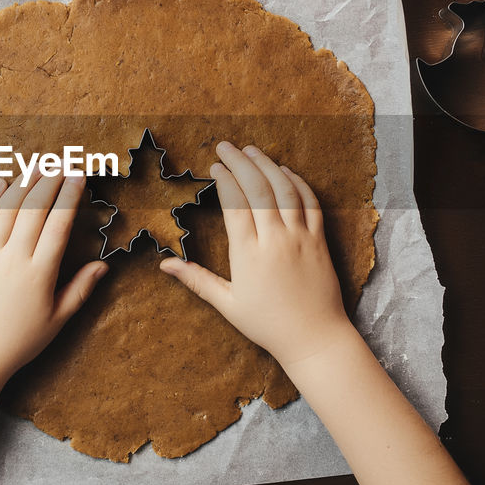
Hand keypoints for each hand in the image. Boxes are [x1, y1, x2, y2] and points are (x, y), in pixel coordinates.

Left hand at [0, 172, 107, 387]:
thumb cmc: (17, 343)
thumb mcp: (56, 321)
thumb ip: (80, 290)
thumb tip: (103, 265)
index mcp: (39, 274)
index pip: (59, 224)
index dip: (70, 196)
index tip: (79, 176)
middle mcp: (13, 259)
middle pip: (34, 208)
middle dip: (50, 180)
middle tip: (62, 161)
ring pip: (6, 208)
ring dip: (23, 182)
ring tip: (37, 165)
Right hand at [160, 142, 355, 369]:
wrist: (314, 338)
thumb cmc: (267, 324)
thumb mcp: (227, 304)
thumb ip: (196, 279)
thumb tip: (164, 264)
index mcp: (248, 254)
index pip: (235, 203)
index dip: (224, 180)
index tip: (214, 167)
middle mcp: (275, 239)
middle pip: (258, 188)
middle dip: (240, 162)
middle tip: (226, 146)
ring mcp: (300, 237)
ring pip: (284, 189)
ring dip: (267, 165)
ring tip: (251, 150)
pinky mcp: (319, 240)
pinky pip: (310, 202)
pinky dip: (297, 182)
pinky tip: (284, 171)